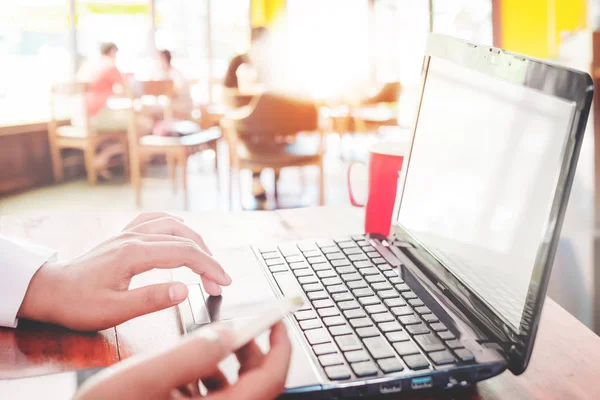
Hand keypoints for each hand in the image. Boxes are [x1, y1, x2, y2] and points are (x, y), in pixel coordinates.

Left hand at [18, 212, 231, 330]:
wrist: (51, 291)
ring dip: (195, 241)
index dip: (209, 267)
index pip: (184, 253)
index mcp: (134, 253)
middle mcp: (134, 237)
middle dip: (207, 259)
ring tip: (207, 260)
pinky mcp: (124, 236)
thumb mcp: (114, 310)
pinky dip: (174, 224)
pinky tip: (181, 229)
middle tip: (218, 283)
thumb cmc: (79, 303)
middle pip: (183, 238)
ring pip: (173, 225)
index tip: (224, 282)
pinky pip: (155, 220)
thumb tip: (185, 289)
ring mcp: (129, 233)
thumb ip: (152, 299)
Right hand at [73, 322, 291, 399]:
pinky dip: (209, 379)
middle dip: (254, 351)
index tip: (278, 320)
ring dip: (230, 364)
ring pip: (237, 391)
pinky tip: (187, 370)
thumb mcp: (142, 379)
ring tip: (210, 343)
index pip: (270, 380)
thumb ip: (188, 354)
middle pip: (258, 385)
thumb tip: (228, 333)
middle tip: (244, 325)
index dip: (280, 347)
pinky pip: (215, 399)